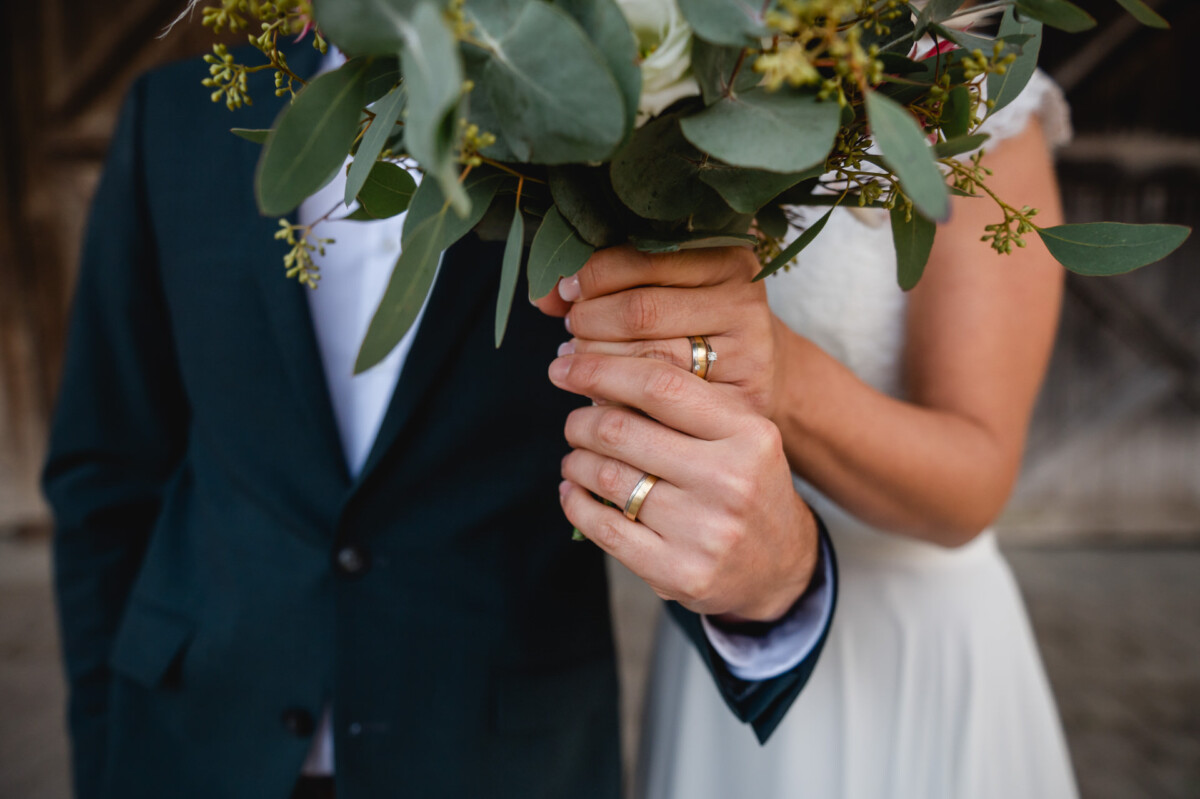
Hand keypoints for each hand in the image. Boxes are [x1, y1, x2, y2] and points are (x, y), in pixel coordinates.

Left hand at [539, 245, 787, 419]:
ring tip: (577, 363)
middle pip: (640, 312)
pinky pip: (661, 408)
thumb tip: (546, 294)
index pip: (641, 260)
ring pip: (649, 362)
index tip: (566, 292)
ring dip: (596, 365)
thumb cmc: (697, 322)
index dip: (593, 276)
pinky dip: (617, 400)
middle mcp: (744, 301)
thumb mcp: (669, 286)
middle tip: (570, 334)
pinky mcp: (741, 403)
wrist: (762, 373)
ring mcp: (748, 354)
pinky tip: (598, 395)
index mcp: (727, 258)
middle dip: (589, 324)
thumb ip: (612, 278)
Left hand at [549, 350, 817, 622]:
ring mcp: (704, 531)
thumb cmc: (746, 484)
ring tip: (576, 459)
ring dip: (576, 463)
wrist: (782, 565)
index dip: (601, 370)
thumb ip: (684, 403)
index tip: (566, 367)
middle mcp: (730, 480)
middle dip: (581, 422)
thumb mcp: (739, 434)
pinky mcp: (679, 573)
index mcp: (748, 433)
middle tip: (574, 424)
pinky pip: (603, 529)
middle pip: (621, 431)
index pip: (659, 385)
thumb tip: (597, 375)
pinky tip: (574, 493)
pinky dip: (576, 504)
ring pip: (606, 478)